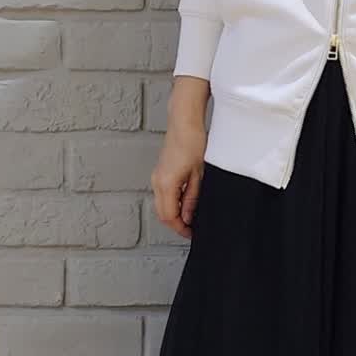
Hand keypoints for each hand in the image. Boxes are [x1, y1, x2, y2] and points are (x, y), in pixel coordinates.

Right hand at [153, 78, 208, 238]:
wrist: (184, 122)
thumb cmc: (193, 142)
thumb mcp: (198, 175)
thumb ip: (192, 199)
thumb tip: (188, 217)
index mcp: (167, 184)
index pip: (169, 217)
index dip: (181, 229)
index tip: (192, 233)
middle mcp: (157, 181)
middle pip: (163, 213)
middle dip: (177, 224)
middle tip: (192, 229)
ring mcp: (157, 176)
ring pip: (162, 205)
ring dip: (174, 214)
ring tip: (191, 216)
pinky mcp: (160, 172)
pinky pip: (163, 194)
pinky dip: (171, 203)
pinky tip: (185, 202)